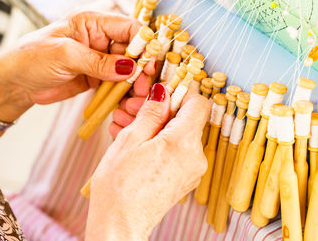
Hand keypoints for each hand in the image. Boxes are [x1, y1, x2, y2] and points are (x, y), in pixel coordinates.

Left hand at [0, 11, 154, 143]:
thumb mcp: (65, 55)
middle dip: (141, 69)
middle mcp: (100, 39)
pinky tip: (127, 103)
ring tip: (136, 99)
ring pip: (128, 70)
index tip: (149, 64)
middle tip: (143, 87)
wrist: (15, 84)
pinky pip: (117, 85)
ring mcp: (100, 60)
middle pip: (132, 51)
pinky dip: (124, 94)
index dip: (143, 44)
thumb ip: (99, 61)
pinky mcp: (97, 78)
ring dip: (134, 84)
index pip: (128, 28)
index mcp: (92, 22)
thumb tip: (130, 68)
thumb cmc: (31, 59)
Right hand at [86, 83, 210, 240]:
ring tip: (128, 127)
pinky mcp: (186, 178)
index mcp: (183, 143)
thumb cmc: (119, 187)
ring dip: (157, 126)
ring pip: (179, 135)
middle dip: (162, 111)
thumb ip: (151, 112)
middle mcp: (195, 157)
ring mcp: (192, 170)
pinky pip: (177, 151)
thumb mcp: (130, 140)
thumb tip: (164, 92)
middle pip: (187, 119)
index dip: (180, 93)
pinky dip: (160, 142)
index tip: (162, 91)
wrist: (119, 225)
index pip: (198, 103)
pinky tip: (136, 143)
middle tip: (134, 109)